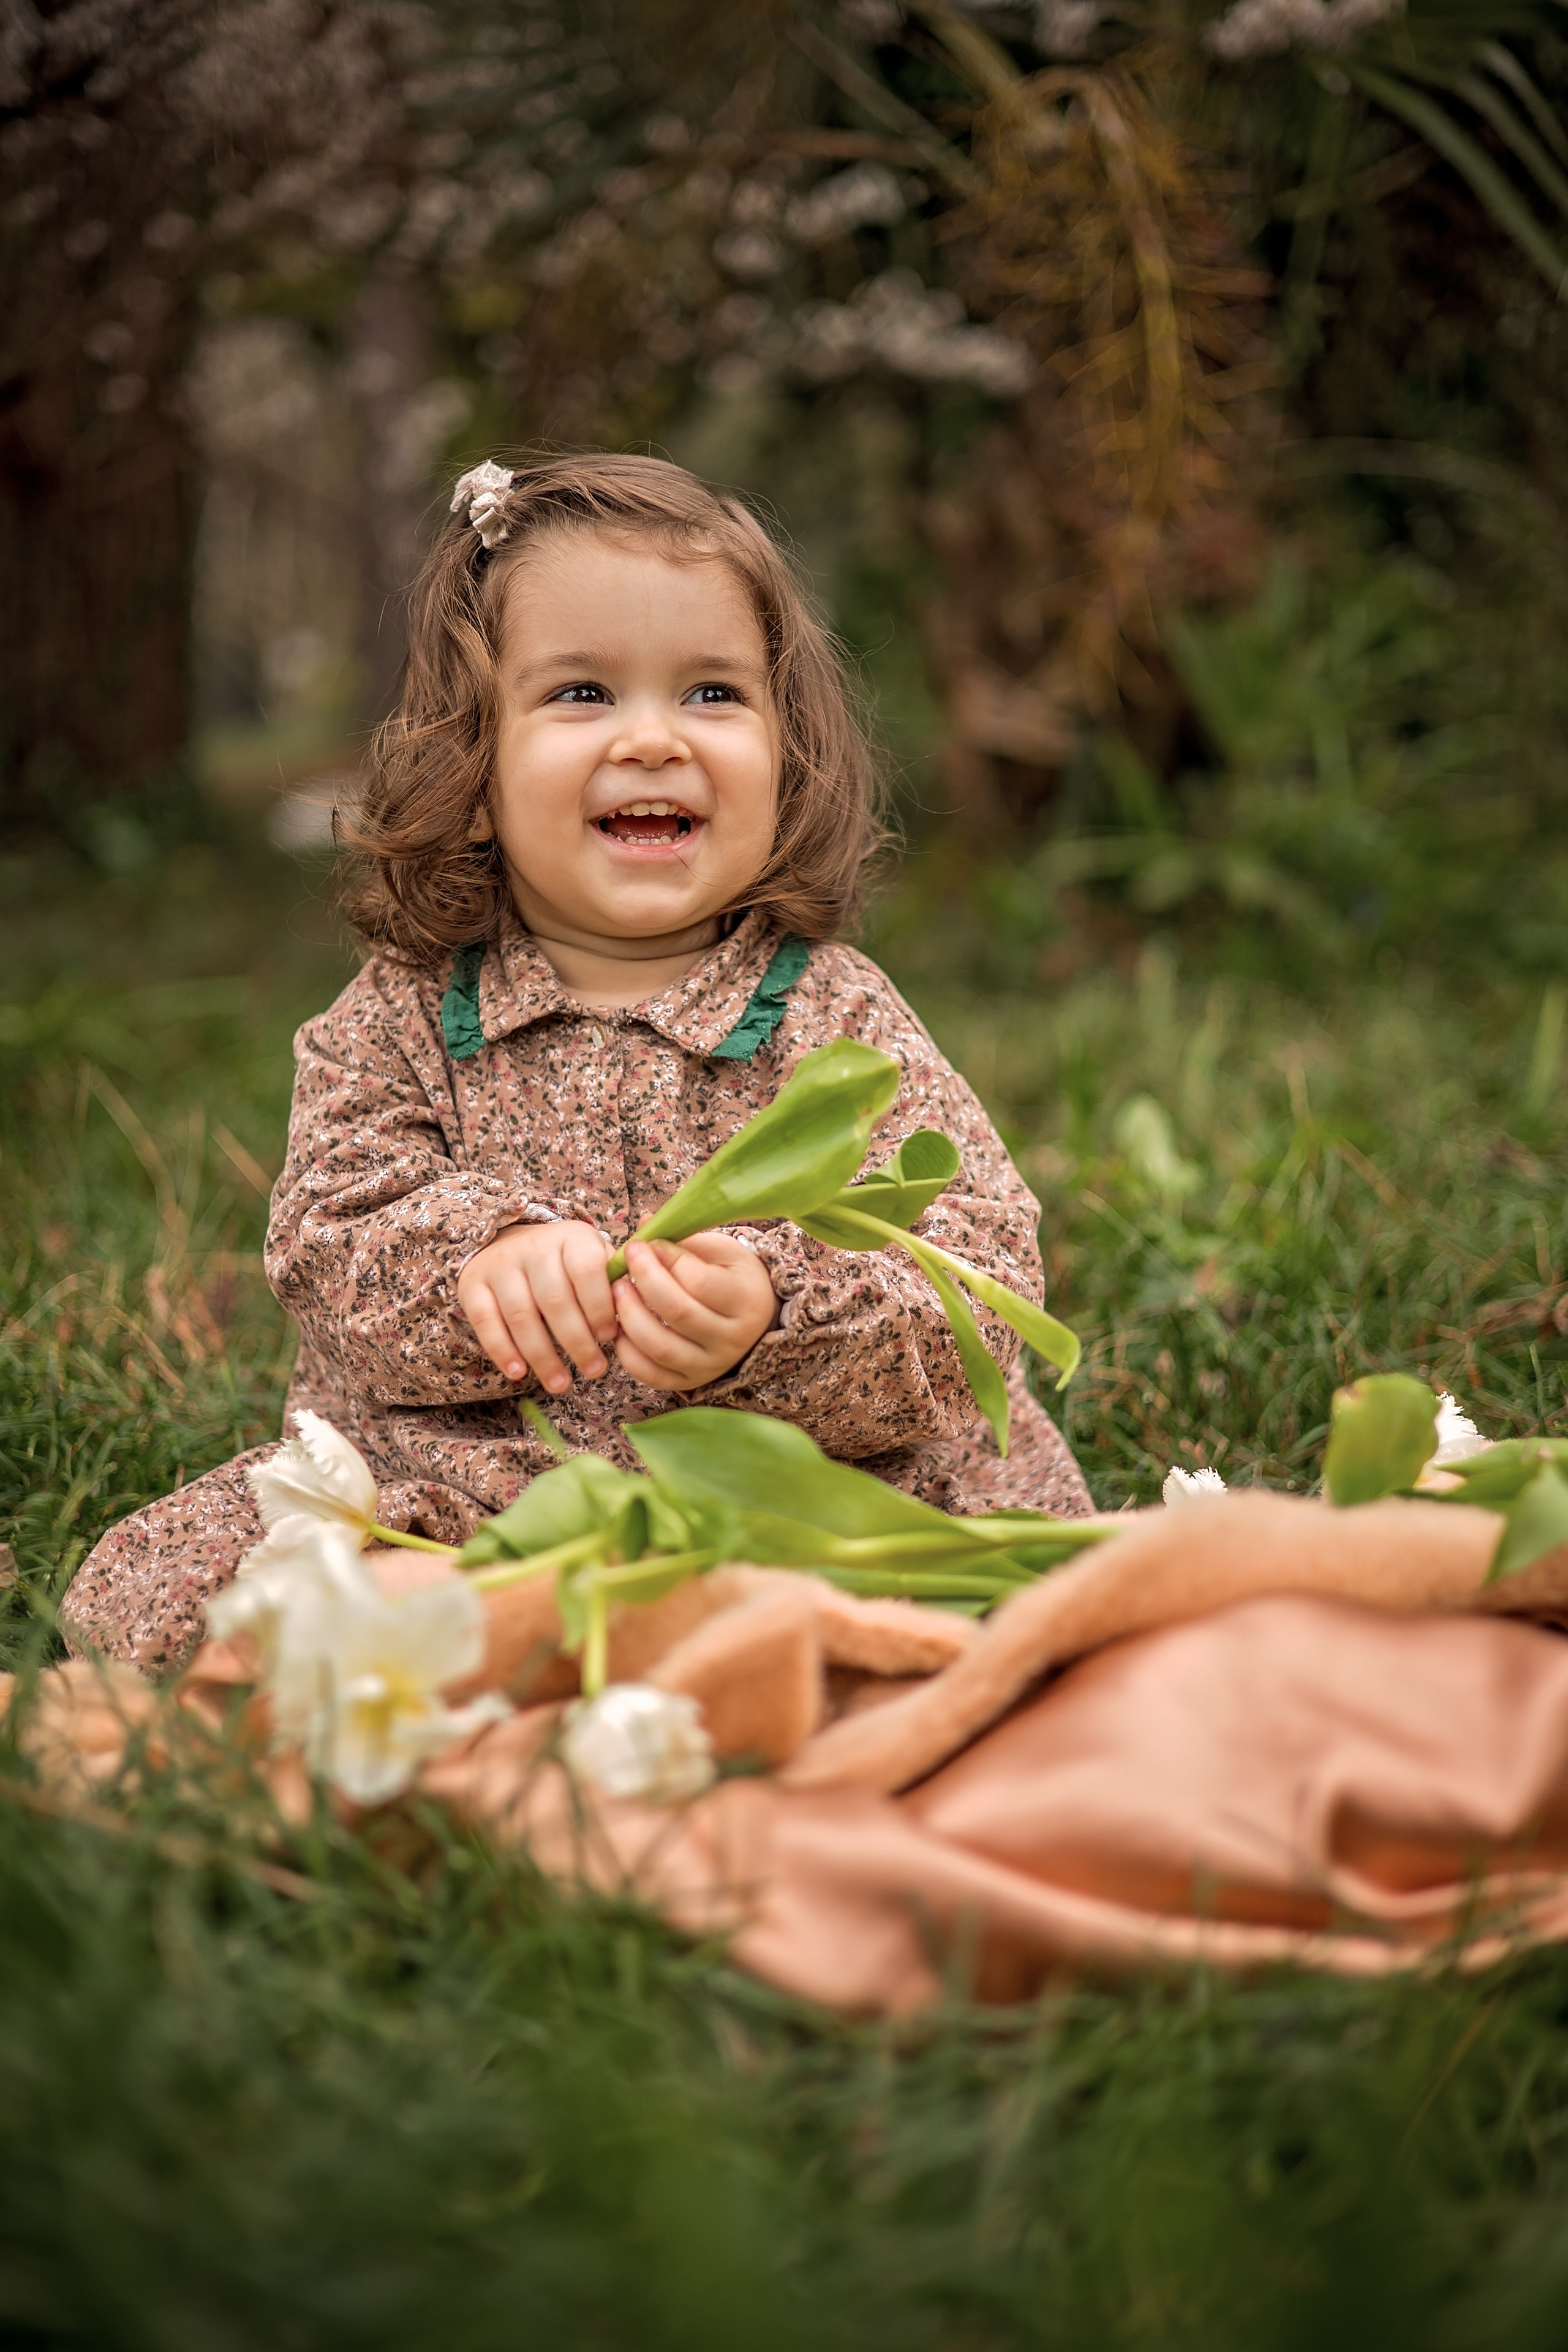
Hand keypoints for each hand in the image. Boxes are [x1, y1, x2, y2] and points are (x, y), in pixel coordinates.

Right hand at [457, 1220, 616, 1393]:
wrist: (509, 1240)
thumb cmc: (566, 1263)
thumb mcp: (594, 1259)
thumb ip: (613, 1283)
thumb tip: (634, 1319)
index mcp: (572, 1238)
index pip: (587, 1270)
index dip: (599, 1306)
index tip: (610, 1337)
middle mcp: (534, 1246)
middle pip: (555, 1300)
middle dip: (578, 1342)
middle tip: (595, 1371)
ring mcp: (501, 1265)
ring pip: (522, 1315)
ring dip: (543, 1356)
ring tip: (561, 1385)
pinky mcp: (473, 1284)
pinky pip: (485, 1321)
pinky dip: (502, 1350)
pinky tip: (518, 1373)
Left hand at [613, 1232, 778, 1391]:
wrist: (752, 1319)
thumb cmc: (731, 1276)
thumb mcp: (719, 1251)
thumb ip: (683, 1239)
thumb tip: (644, 1224)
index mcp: (745, 1300)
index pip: (699, 1282)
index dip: (666, 1260)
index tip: (645, 1243)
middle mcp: (732, 1339)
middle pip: (678, 1312)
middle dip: (644, 1282)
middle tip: (625, 1260)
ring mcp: (711, 1365)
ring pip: (660, 1346)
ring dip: (629, 1316)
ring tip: (617, 1290)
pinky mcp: (690, 1382)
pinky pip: (651, 1373)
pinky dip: (628, 1351)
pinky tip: (620, 1326)